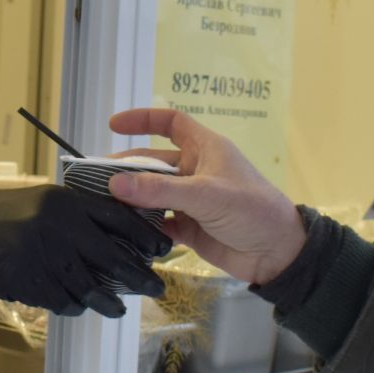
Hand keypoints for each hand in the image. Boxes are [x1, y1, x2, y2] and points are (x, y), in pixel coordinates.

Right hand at [0, 180, 169, 317]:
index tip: (163, 251)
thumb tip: (114, 241)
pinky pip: (63, 301)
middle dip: (140, 276)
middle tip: (156, 288)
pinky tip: (78, 307)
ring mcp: (45, 254)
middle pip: (115, 256)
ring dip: (109, 302)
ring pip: (91, 286)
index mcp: (66, 201)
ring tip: (119, 309)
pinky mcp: (29, 280)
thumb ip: (75, 215)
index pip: (119, 217)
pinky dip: (74, 307)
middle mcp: (61, 225)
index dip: (146, 236)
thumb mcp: (40, 203)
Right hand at [106, 108, 306, 284]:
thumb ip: (160, 190)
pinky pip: (158, 223)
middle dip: (126, 168)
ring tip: (101, 205)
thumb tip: (115, 184)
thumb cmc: (251, 210)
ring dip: (131, 199)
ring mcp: (191, 201)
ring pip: (152, 195)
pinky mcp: (189, 228)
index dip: (143, 119)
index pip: (171, 123)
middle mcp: (196, 171)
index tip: (114, 125)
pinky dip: (142, 226)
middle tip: (95, 178)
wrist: (278, 253)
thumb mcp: (205, 195)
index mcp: (205, 149)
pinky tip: (124, 230)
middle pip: (153, 163)